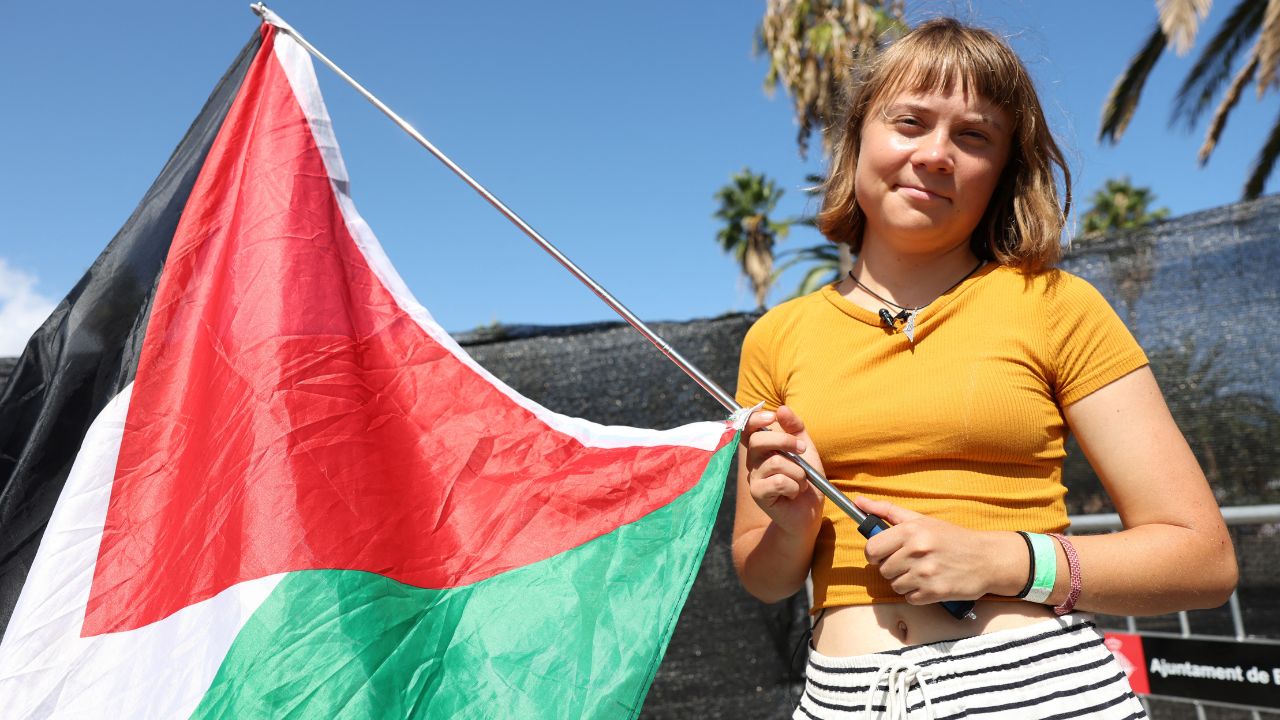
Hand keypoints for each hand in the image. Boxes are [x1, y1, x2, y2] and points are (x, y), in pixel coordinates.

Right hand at [742, 405, 824, 536]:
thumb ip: (795, 428)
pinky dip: (795, 487)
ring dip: (798, 472)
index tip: (772, 417)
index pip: (748, 427)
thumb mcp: (806, 450)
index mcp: (762, 448)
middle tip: (803, 450)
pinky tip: (795, 494)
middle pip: (759, 440)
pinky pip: (779, 482)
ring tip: (801, 482)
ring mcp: (754, 478)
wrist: (810, 511)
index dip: (755, 418)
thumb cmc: (807, 480)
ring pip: (776, 462)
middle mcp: (754, 461)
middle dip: (786, 441)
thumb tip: (782, 408)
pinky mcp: (758, 494)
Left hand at [856, 496, 1021, 603]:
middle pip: (882, 569)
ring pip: (894, 585)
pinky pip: (909, 598)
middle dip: (893, 567)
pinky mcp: (934, 593)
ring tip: (922, 572)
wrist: (987, 559)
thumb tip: (858, 501)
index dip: (874, 554)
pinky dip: (917, 594)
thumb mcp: (921, 519)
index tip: (883, 554)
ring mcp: (925, 574)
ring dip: (905, 582)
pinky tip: (930, 583)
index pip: (871, 549)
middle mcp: (917, 551)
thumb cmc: (952, 538)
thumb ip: (887, 511)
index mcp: (911, 531)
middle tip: (910, 562)